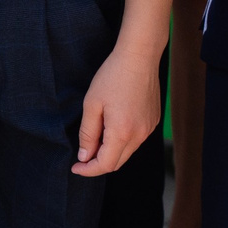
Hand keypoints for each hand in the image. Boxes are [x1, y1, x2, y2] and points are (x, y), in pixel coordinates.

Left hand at [76, 40, 160, 176]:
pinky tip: (111, 128)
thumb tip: (85, 156)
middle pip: (117, 162)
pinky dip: (121, 142)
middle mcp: (139, 135)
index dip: (89, 170)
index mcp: (122, 132)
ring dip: (110, 152)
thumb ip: (88, 133)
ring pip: (127, 152)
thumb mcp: (92, 104)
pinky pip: (135, 140)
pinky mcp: (152, 122)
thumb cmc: (112, 77)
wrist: (139, 58)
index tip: (75, 167)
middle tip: (82, 157)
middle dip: (98, 164)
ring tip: (95, 139)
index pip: (105, 164)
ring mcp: (148, 129)